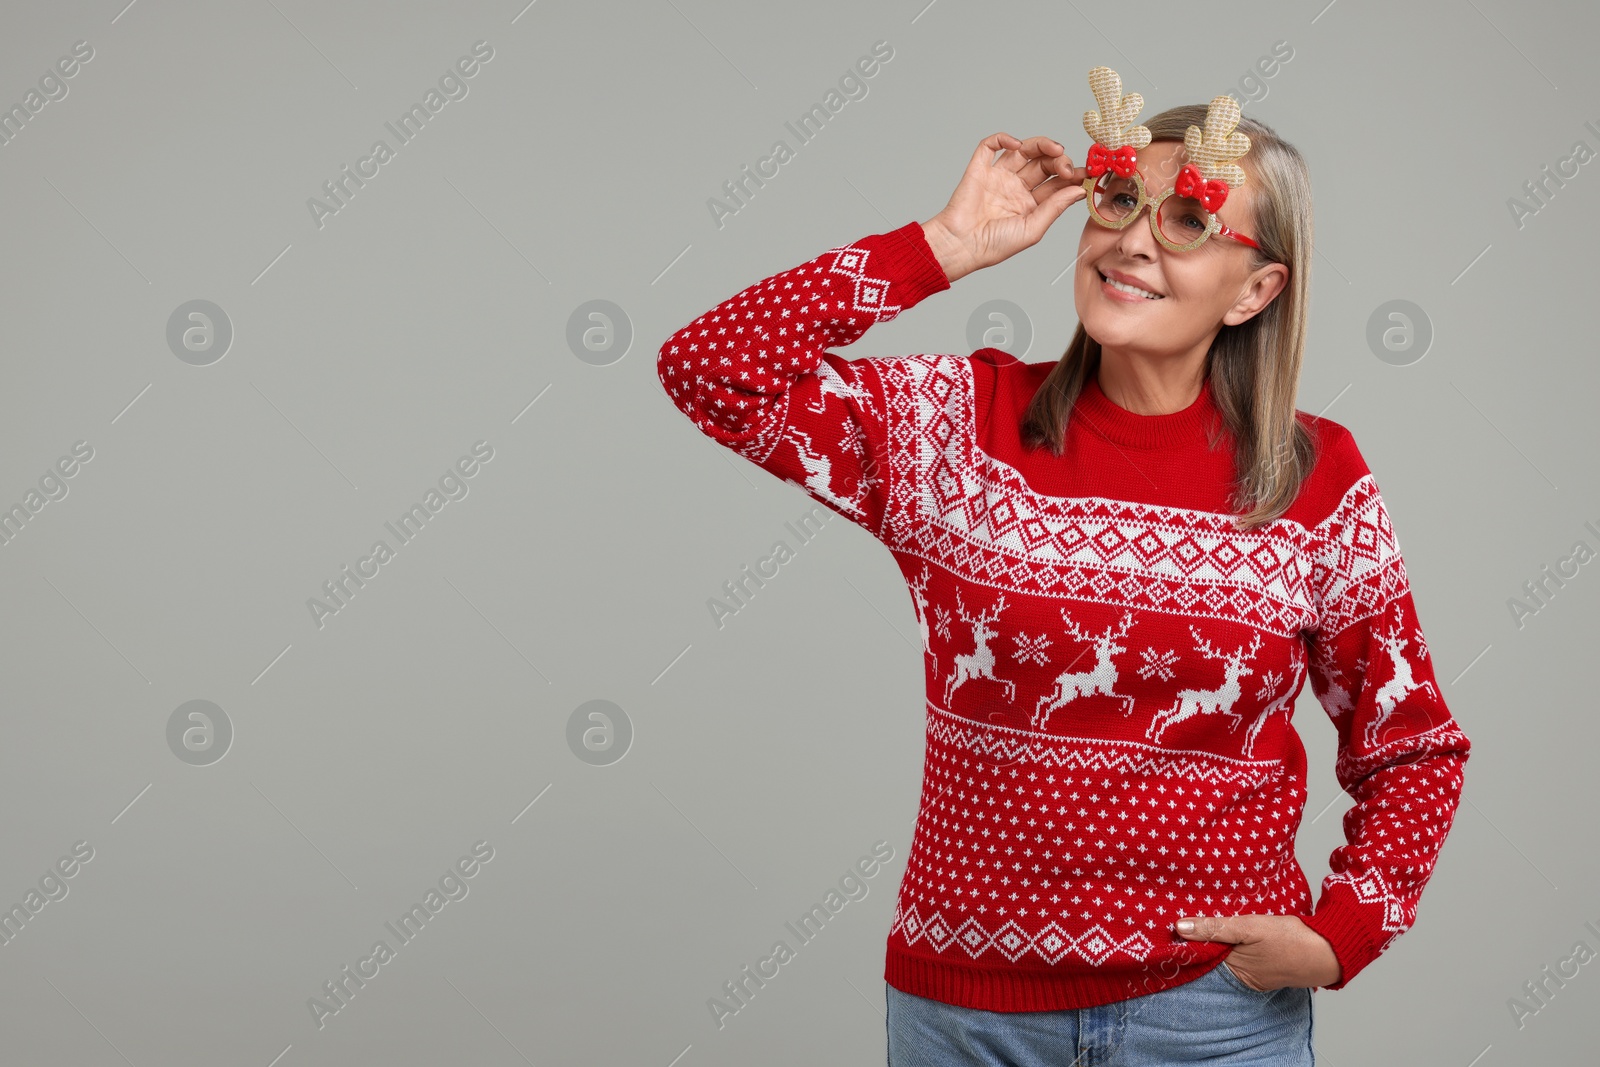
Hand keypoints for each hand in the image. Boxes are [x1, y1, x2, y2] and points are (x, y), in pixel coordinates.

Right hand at [921, 132, 1089, 283]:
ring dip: (1042, 144)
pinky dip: (1003, 139)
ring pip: (1024, 150)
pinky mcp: (979, 169)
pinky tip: (1017, 144)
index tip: (1086, 173)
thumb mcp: (1033, 228)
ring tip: (1055, 149)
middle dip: (1060, 160)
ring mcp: (998, 177)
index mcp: (1030, 205)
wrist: (961, 246)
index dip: (1072, 175)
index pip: (1056, 182)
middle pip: (1044, 163)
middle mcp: (1015, 188)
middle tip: (1067, 167)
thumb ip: (1055, 207)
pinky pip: (990, 146)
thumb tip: (1079, 190)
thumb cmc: (994, 245)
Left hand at [1174, 914, 1342, 990]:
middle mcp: (1241, 977)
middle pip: (1211, 955)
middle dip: (1200, 939)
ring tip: (1204, 917)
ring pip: (1227, 953)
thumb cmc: (1290, 941)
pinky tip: (1231, 927)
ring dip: (1218, 938)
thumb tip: (1179, 927)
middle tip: (1184, 915)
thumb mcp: (1248, 928)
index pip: (1199, 956)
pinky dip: (1235, 941)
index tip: (1171, 923)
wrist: (1330, 951)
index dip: (1186, 940)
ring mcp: (1255, 972)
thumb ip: (1214, 928)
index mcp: (1233, 972)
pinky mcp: (1266, 965)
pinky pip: (1242, 953)